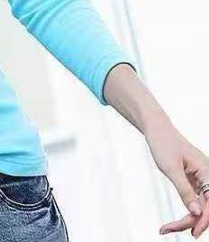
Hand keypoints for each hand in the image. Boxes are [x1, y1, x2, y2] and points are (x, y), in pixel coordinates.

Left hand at [145, 118, 208, 237]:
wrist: (156, 129)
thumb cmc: (163, 143)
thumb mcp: (171, 168)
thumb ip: (184, 190)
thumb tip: (196, 212)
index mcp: (207, 172)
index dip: (203, 220)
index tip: (192, 233)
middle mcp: (208, 177)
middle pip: (206, 208)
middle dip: (191, 222)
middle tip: (168, 229)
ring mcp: (202, 180)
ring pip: (200, 206)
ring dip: (187, 219)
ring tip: (167, 228)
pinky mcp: (194, 182)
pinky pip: (194, 201)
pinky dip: (185, 211)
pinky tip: (174, 222)